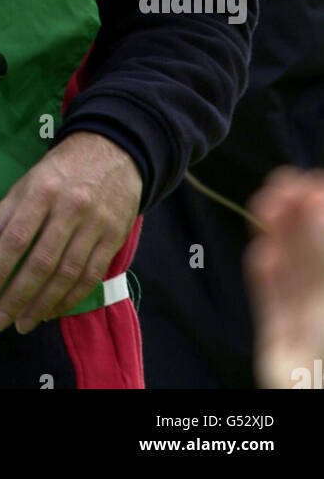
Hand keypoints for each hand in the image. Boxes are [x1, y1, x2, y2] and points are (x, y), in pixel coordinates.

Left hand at [0, 131, 141, 332]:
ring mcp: (96, 224)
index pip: (16, 237)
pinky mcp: (114, 237)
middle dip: (18, 296)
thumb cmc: (62, 171)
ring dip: (43, 304)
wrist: (114, 151)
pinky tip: (52, 311)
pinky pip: (91, 276)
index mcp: (43, 190)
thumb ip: (1, 215)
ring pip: (67, 274)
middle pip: (42, 262)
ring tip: (24, 323)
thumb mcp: (28, 183)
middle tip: (0, 321)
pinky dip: (71, 298)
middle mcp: (70, 208)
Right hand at [245, 166, 323, 388]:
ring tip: (264, 206)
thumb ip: (318, 249)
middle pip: (313, 247)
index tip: (310, 183)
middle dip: (295, 214)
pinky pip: (271, 301)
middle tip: (281, 186)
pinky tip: (261, 255)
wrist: (316, 395)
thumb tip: (311, 202)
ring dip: (274, 235)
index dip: (320, 205)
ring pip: (289, 269)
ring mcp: (307, 320)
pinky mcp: (279, 340)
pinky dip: (264, 277)